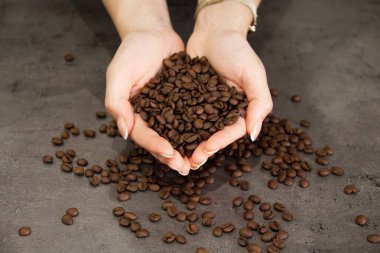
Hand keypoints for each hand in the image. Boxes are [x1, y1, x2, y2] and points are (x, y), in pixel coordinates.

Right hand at [105, 28, 190, 173]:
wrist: (153, 33)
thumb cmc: (131, 52)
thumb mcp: (118, 74)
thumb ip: (117, 102)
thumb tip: (124, 131)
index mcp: (135, 113)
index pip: (144, 135)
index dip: (156, 146)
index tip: (170, 154)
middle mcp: (152, 115)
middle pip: (162, 140)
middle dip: (173, 156)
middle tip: (185, 167)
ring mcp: (169, 110)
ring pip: (179, 133)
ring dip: (187, 148)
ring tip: (199, 159)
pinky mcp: (185, 101)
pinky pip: (193, 116)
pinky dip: (200, 128)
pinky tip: (211, 136)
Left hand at [185, 1, 272, 169]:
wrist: (214, 30)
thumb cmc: (238, 50)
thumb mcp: (254, 75)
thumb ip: (259, 104)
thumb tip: (253, 135)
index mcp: (240, 109)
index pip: (231, 131)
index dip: (220, 142)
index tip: (207, 149)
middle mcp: (222, 110)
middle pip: (213, 135)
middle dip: (202, 150)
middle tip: (189, 162)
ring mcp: (205, 105)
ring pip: (196, 129)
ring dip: (187, 144)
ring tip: (176, 155)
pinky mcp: (189, 98)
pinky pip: (182, 114)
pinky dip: (175, 126)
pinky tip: (165, 135)